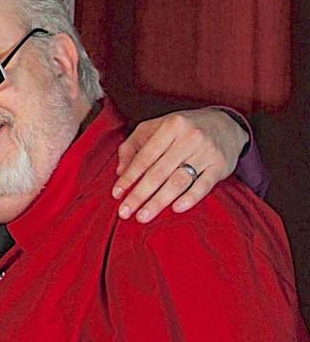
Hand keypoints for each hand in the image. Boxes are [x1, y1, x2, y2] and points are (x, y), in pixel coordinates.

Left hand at [113, 108, 245, 222]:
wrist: (226, 125)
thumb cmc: (182, 130)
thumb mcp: (155, 127)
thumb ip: (133, 146)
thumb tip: (120, 171)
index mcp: (171, 126)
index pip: (145, 157)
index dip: (129, 177)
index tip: (116, 194)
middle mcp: (190, 137)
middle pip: (159, 172)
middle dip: (139, 194)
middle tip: (125, 212)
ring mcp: (207, 152)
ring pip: (179, 181)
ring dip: (159, 201)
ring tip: (143, 216)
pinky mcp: (220, 165)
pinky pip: (204, 185)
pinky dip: (190, 198)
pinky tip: (176, 208)